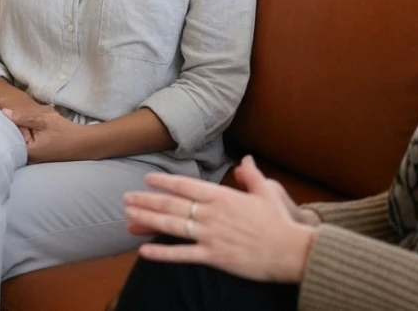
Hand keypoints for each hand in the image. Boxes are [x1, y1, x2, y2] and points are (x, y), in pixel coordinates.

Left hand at [2, 107, 87, 162]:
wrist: (85, 143)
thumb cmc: (65, 131)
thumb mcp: (43, 120)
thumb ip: (23, 117)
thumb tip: (4, 112)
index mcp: (27, 152)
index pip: (9, 137)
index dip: (7, 125)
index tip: (5, 115)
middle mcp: (28, 159)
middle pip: (14, 141)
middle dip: (15, 129)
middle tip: (16, 116)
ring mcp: (34, 159)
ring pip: (22, 142)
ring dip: (23, 132)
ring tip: (26, 122)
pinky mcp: (40, 157)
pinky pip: (28, 145)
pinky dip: (29, 136)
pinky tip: (34, 129)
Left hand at [122, 155, 316, 283]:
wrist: (292, 251)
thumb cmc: (280, 222)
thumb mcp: (267, 192)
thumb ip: (251, 175)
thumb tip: (245, 160)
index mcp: (223, 196)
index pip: (186, 185)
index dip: (164, 181)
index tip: (147, 179)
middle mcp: (212, 214)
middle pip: (172, 204)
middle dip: (147, 200)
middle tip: (126, 198)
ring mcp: (210, 235)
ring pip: (172, 225)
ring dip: (147, 220)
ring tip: (128, 217)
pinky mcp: (214, 257)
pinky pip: (182, 254)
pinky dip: (161, 253)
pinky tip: (143, 250)